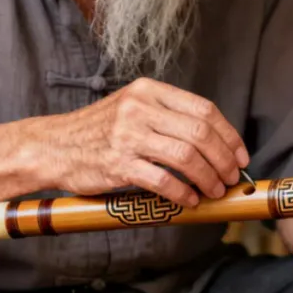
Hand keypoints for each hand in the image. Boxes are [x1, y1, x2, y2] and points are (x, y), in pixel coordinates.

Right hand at [37, 78, 248, 206]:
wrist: (52, 146)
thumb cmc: (99, 131)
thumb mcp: (134, 108)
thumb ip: (169, 117)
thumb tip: (216, 143)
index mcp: (149, 91)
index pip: (204, 109)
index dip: (229, 135)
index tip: (240, 156)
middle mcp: (140, 108)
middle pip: (201, 133)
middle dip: (224, 160)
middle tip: (231, 178)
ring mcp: (128, 135)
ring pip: (187, 157)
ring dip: (209, 178)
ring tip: (215, 190)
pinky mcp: (118, 163)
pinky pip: (163, 180)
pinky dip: (183, 193)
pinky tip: (190, 201)